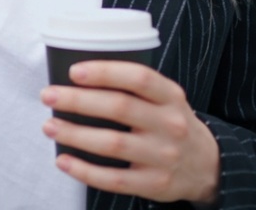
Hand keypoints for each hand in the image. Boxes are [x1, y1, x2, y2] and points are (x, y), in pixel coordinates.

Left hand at [40, 61, 219, 203]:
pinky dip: (84, 170)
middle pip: (120, 108)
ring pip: (112, 144)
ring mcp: (163, 156)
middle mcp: (170, 124)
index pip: (139, 78)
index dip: (105, 72)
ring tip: (49, 126)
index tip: (74, 71)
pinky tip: (63, 160)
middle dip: (78, 101)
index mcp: (171, 96)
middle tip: (49, 96)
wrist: (207, 165)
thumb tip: (78, 79)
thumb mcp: (166, 99)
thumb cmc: (171, 123)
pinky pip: (113, 179)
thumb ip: (135, 88)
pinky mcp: (154, 184)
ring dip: (75, 134)